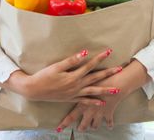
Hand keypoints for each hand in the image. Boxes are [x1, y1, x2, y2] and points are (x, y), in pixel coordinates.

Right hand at [4, 48, 120, 102]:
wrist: (33, 90)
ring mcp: (74, 93)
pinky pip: (85, 101)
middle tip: (120, 69)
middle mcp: (76, 86)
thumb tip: (85, 52)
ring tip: (117, 90)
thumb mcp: (57, 66)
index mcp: (74, 76)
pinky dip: (94, 102)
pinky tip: (102, 102)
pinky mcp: (71, 98)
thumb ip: (72, 60)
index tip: (110, 51)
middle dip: (109, 73)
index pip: (90, 65)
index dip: (100, 58)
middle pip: (96, 78)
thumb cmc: (44, 76)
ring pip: (93, 92)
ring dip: (105, 90)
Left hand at [56, 73, 124, 132]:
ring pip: (95, 125)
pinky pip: (109, 121)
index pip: (71, 116)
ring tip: (92, 127)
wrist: (115, 84)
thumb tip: (66, 84)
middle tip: (79, 129)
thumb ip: (76, 84)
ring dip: (94, 126)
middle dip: (82, 128)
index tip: (58, 129)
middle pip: (84, 124)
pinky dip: (109, 124)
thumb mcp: (86, 80)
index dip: (64, 124)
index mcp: (83, 104)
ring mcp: (99, 113)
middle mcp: (90, 111)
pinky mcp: (109, 113)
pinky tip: (109, 127)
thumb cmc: (101, 79)